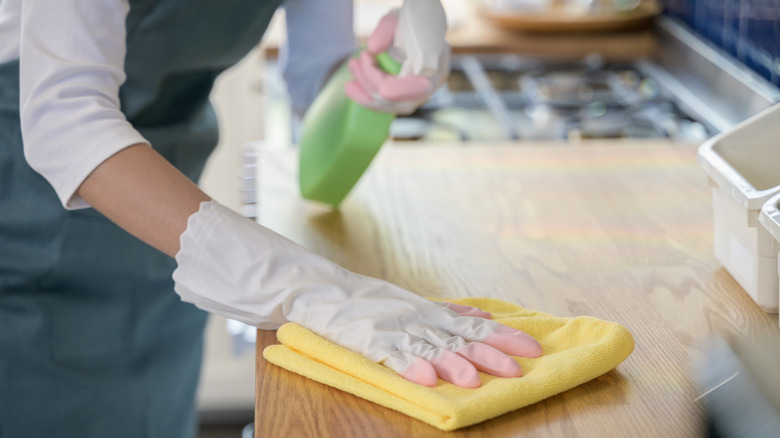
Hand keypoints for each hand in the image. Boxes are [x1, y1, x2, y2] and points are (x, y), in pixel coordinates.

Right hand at [173, 201, 541, 387]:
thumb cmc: (347, 298)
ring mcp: (382, 323)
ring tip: (480, 379)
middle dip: (491, 351)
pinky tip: (428, 381)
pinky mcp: (357, 334)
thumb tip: (470, 314)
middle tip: (524, 366)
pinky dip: (409, 366)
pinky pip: (386, 353)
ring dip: (454, 362)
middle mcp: (405, 313)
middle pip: (454, 333)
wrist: (297, 280)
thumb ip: (432, 309)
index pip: (465, 320)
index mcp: (416, 306)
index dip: (499, 334)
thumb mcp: (397, 302)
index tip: (532, 346)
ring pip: (426, 344)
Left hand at [344, 2, 450, 114]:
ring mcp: (417, 94)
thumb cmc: (408, 19)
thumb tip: (372, 49)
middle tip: (355, 60)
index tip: (383, 90)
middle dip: (371, 81)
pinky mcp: (404, 98)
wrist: (414, 25)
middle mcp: (430, 83)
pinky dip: (365, 98)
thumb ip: (386, 29)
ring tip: (352, 66)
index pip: (421, 85)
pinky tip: (350, 88)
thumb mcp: (397, 18)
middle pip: (399, 96)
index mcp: (436, 62)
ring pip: (388, 104)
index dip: (402, 90)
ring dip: (364, 87)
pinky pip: (385, 106)